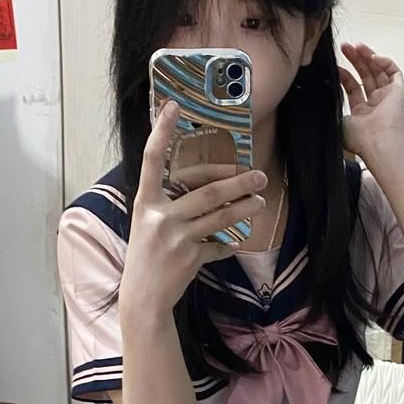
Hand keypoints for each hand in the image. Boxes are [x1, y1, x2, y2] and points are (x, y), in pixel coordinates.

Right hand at [120, 102, 267, 318]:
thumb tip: (198, 189)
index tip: (173, 106)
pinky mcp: (190, 257)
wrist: (143, 297)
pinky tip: (234, 243)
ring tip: (261, 201)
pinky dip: (227, 244)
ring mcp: (176, 237)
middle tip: (258, 175)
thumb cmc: (146, 257)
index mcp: (145, 202)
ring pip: (219, 216)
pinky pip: (218, 245)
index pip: (151, 159)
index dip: (161, 132)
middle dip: (237, 182)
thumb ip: (167, 205)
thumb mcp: (148, 225)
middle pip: (206, 191)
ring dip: (244, 208)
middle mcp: (160, 215)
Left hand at [338, 43, 403, 160]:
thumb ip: (331, 106)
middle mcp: (376, 105)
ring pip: (378, 71)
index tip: (334, 67)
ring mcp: (387, 98)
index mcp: (362, 115)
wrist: (377, 142)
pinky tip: (373, 57)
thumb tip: (321, 92)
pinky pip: (394, 72)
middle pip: (365, 76)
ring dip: (368, 56)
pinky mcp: (399, 92)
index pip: (353, 88)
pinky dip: (385, 62)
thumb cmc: (360, 139)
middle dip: (355, 60)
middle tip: (345, 48)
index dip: (344, 76)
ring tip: (356, 46)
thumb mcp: (337, 121)